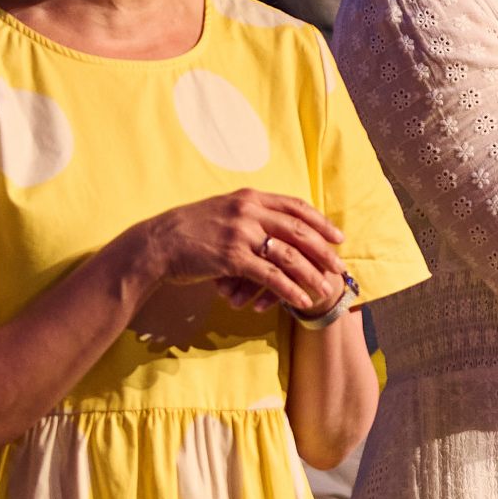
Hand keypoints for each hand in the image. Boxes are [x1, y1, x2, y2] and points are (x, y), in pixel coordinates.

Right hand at [130, 191, 346, 315]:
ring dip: (311, 273)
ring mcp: (241, 234)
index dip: (320, 222)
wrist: (158, 242)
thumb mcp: (222, 210)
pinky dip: (289, 290)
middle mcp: (249, 211)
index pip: (295, 206)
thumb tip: (274, 223)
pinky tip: (301, 300)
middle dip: (323, 249)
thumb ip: (249, 213)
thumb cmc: (189, 229)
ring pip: (288, 254)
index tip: (337, 235)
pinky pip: (270, 276)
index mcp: (250, 197)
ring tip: (326, 287)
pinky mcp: (232, 258)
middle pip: (298, 229)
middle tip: (340, 264)